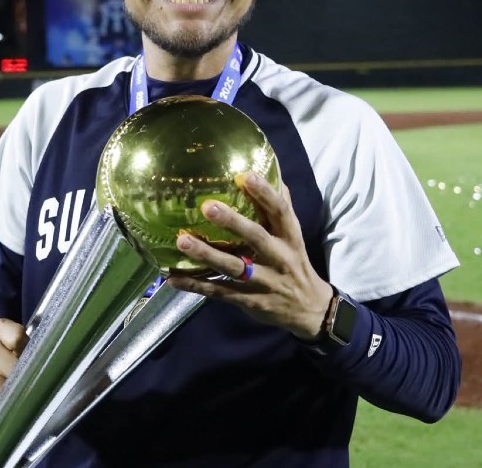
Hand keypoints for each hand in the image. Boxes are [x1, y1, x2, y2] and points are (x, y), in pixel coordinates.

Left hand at [165, 172, 333, 340]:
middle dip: (232, 222)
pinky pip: (219, 292)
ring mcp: (263, 281)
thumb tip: (272, 171)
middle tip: (207, 207)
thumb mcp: (294, 236)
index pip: (280, 211)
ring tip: (182, 241)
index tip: (246, 175)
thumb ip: (281, 207)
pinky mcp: (248, 300)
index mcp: (289, 237)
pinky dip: (196, 286)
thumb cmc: (295, 263)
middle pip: (255, 237)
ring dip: (206, 255)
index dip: (265, 193)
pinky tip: (173, 279)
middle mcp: (278, 257)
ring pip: (233, 267)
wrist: (309, 309)